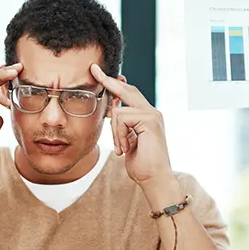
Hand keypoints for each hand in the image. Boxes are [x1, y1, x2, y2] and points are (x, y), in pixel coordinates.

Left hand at [90, 63, 172, 188]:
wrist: (154, 179)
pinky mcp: (150, 121)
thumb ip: (123, 125)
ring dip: (115, 133)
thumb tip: (112, 110)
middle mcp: (151, 112)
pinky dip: (119, 135)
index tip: (99, 73)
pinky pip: (121, 118)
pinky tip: (125, 148)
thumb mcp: (127, 141)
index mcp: (146, 116)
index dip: (114, 83)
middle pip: (126, 90)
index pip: (128, 94)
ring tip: (122, 148)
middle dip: (108, 81)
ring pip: (118, 111)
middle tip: (94, 70)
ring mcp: (152, 115)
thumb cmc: (141, 164)